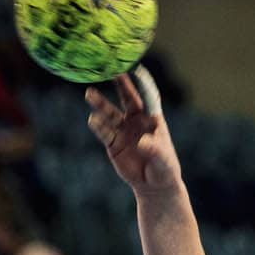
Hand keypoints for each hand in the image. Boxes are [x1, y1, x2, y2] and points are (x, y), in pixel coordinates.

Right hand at [84, 69, 179, 193]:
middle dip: (119, 84)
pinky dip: (98, 126)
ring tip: (89, 93)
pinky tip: (92, 119)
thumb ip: (153, 149)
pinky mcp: (113, 144)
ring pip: (110, 113)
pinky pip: (104, 132)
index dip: (141, 82)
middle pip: (127, 98)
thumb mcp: (162, 159)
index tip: (135, 68)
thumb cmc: (164, 168)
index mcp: (153, 118)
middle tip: (109, 70)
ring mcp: (123, 131)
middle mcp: (136, 121)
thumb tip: (141, 142)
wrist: (154, 185)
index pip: (147, 96)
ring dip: (100, 103)